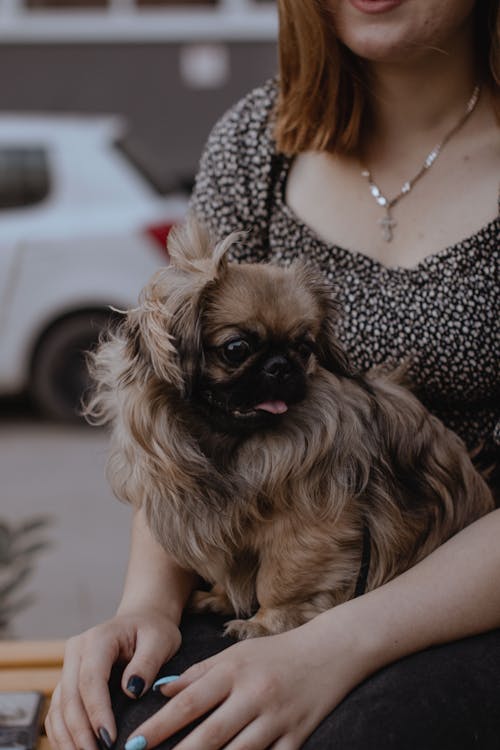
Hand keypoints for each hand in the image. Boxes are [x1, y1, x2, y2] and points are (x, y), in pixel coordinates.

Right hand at [45, 609, 181, 749]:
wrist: (141, 621)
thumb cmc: (153, 631)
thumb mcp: (160, 640)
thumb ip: (147, 662)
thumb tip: (132, 690)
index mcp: (99, 638)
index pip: (91, 678)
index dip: (97, 711)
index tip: (109, 739)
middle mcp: (76, 651)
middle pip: (70, 697)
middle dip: (81, 732)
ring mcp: (69, 667)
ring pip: (59, 708)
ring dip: (68, 737)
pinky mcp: (68, 682)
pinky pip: (57, 712)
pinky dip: (63, 734)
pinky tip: (75, 749)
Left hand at [124, 613, 365, 749]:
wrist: (331, 650)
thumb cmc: (276, 653)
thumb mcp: (236, 653)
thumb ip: (198, 673)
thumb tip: (160, 690)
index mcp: (234, 671)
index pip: (188, 703)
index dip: (158, 726)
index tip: (133, 744)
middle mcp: (253, 695)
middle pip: (208, 735)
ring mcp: (277, 719)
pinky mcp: (297, 738)